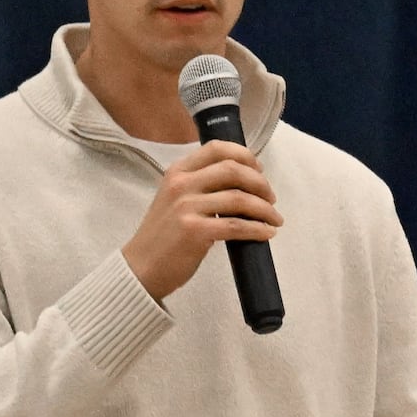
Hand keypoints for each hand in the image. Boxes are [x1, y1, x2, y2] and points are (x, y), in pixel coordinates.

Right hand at [121, 141, 282, 303]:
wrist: (142, 267)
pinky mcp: (195, 231)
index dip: (245, 155)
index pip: (217, 148)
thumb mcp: (174, 199)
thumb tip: (241, 182)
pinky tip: (267, 233)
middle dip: (260, 183)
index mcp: (178, 171)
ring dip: (265, 209)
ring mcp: (187, 206)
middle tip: (271, 198)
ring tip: (275, 219)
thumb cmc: (164, 235)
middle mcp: (181, 184)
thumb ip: (200, 185)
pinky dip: (258, 229)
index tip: (259, 170)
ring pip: (239, 198)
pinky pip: (237, 226)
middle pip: (233, 170)